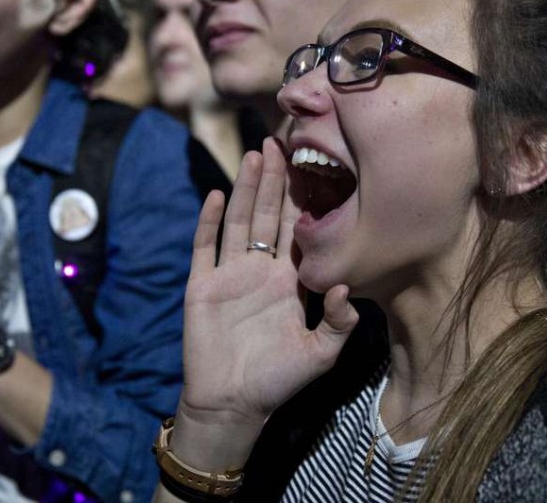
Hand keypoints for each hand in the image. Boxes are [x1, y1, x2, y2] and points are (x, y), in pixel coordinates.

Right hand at [171, 138, 357, 468]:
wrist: (232, 405)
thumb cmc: (278, 380)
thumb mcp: (320, 353)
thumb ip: (338, 322)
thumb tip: (345, 285)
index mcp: (289, 279)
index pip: (298, 229)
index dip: (305, 198)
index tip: (314, 164)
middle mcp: (260, 269)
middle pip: (267, 214)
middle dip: (275, 179)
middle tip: (282, 141)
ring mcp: (229, 275)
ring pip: (238, 221)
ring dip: (245, 189)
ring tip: (255, 156)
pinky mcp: (201, 286)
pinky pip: (204, 248)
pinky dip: (209, 221)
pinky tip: (216, 195)